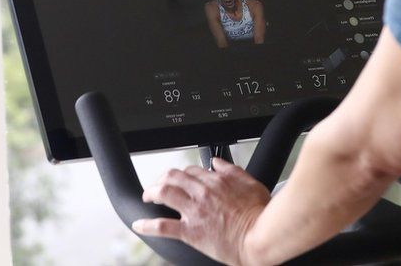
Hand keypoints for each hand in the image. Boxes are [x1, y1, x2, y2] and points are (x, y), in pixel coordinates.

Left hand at [132, 158, 270, 265]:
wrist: (260, 237)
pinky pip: (163, 226)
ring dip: (152, 193)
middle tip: (158, 185)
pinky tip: (140, 225)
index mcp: (217, 181)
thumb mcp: (251, 183)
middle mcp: (203, 193)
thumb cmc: (260, 214)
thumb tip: (217, 163)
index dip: (184, 174)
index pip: (192, 170)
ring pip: (164, 193)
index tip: (182, 180)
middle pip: (173, 177)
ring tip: (148, 197)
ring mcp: (194, 211)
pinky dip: (148, 225)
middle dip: (162, 179)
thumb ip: (233, 171)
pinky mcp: (190, 231)